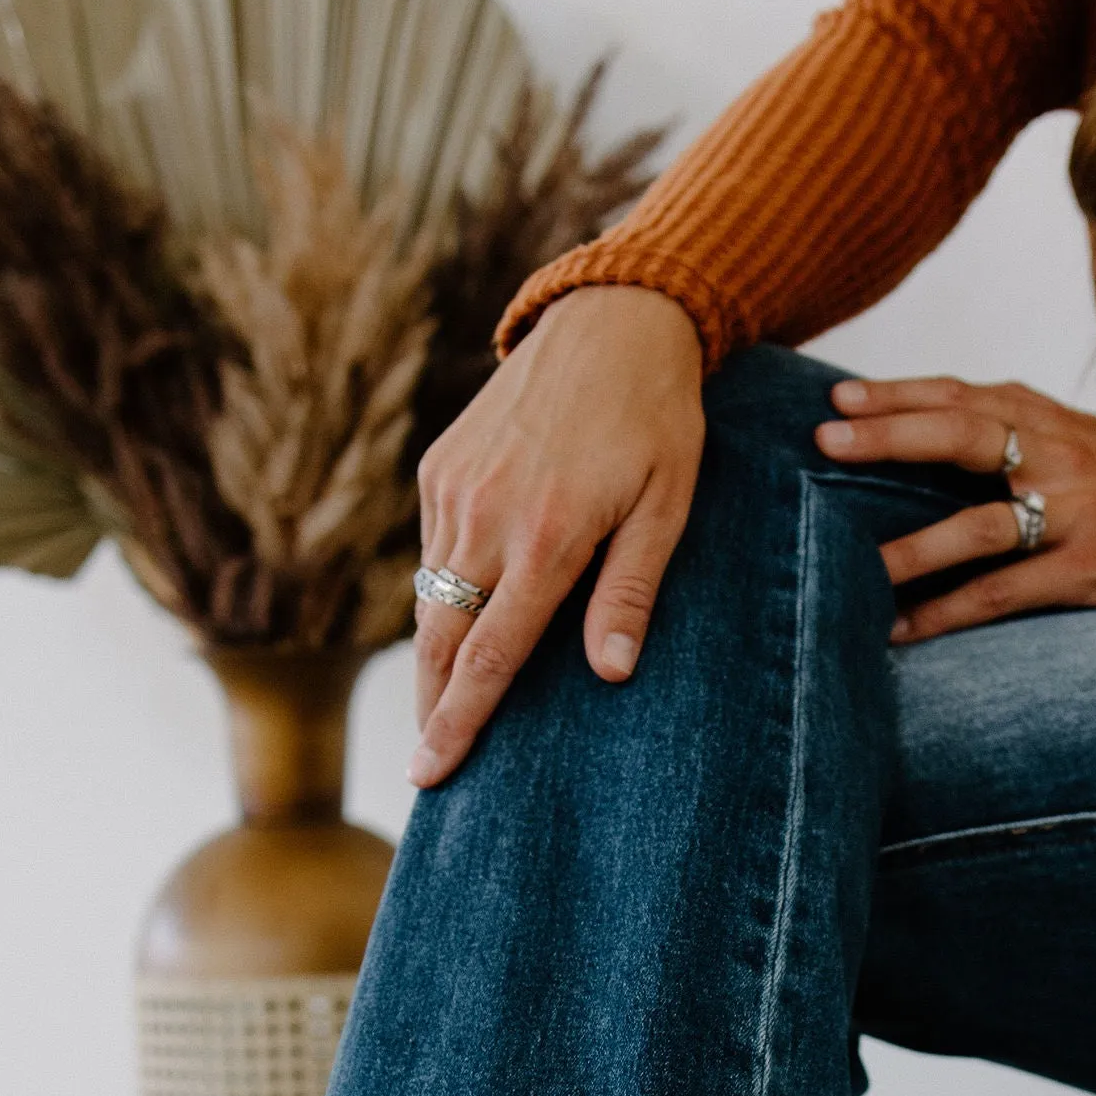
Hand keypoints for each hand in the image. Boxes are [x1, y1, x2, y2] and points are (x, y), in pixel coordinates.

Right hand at [407, 285, 706, 784]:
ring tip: (443, 711)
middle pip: (440, 639)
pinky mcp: (440, 466)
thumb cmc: (656, 420)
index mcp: (547, 536)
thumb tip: (611, 675)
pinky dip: (441, 595)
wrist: (610, 321)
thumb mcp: (667, 507)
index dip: (460, 721)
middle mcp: (486, 515)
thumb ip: (632, 591)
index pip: (490, 654)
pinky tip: (461, 624)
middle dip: (432, 708)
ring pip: (429, 598)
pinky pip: (432, 550)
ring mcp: (454, 488)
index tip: (432, 774)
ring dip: (434, 658)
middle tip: (428, 769)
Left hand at [813, 371, 1095, 639]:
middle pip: (964, 435)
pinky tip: (905, 627)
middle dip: (890, 437)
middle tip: (826, 441)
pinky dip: (949, 612)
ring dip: (911, 548)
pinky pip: (1005, 592)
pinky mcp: (1087, 571)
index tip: (838, 396)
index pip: (964, 395)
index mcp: (1050, 421)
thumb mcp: (1078, 442)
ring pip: (978, 524)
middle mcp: (1061, 456)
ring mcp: (1076, 514)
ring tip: (855, 564)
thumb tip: (920, 428)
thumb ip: (1014, 432)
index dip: (900, 394)